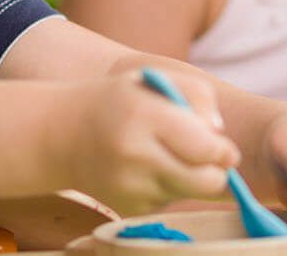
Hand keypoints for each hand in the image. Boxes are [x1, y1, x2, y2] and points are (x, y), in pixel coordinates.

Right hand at [54, 70, 238, 216]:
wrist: (62, 135)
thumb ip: (198, 95)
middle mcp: (135, 155)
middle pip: (206, 182)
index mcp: (144, 116)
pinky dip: (168, 187)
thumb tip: (220, 134)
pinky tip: (146, 169)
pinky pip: (169, 202)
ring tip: (168, 156)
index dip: (223, 151)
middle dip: (217, 173)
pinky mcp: (128, 208)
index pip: (205, 148)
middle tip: (208, 159)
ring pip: (190, 193)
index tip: (224, 147)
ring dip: (191, 179)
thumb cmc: (120, 101)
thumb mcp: (155, 79)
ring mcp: (129, 187)